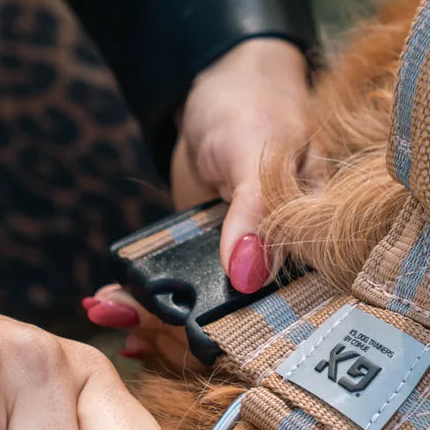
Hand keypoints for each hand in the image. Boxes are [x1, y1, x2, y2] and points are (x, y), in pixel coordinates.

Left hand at [84, 36, 316, 367]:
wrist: (216, 86)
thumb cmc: (254, 107)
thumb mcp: (258, 150)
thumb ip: (255, 211)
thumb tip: (248, 276)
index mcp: (316, 242)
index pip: (292, 304)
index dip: (252, 332)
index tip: (201, 343)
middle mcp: (283, 264)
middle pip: (242, 319)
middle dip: (187, 332)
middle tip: (136, 331)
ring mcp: (238, 265)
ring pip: (204, 309)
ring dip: (157, 320)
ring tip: (113, 316)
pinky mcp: (202, 260)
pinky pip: (177, 289)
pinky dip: (145, 300)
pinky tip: (113, 308)